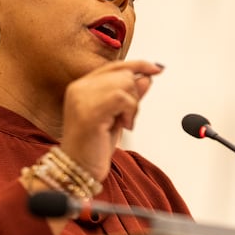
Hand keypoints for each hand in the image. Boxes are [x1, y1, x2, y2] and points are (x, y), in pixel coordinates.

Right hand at [59, 60, 163, 181]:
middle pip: (123, 74)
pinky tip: (124, 125)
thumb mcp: (117, 116)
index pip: (114, 66)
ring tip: (123, 122)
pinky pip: (123, 98)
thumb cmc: (93, 147)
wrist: (78, 169)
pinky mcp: (90, 110)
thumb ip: (129, 96)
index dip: (138, 65)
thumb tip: (146, 78)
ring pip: (125, 83)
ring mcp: (82, 97)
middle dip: (135, 95)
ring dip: (133, 106)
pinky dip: (131, 112)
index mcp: (82, 86)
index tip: (156, 69)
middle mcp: (80, 88)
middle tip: (128, 116)